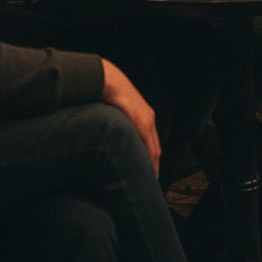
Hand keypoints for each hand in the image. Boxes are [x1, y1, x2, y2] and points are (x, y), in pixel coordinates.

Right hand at [100, 59, 160, 175]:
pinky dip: (143, 154)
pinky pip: (143, 140)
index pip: (153, 145)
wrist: (105, 78)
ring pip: (151, 147)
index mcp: (145, 117)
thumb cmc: (108, 94)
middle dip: (154, 167)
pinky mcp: (136, 117)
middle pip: (155, 149)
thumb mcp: (118, 112)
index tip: (150, 175)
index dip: (153, 161)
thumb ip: (121, 126)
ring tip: (146, 180)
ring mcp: (143, 118)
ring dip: (150, 164)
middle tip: (151, 184)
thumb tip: (114, 142)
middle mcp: (148, 118)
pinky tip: (140, 165)